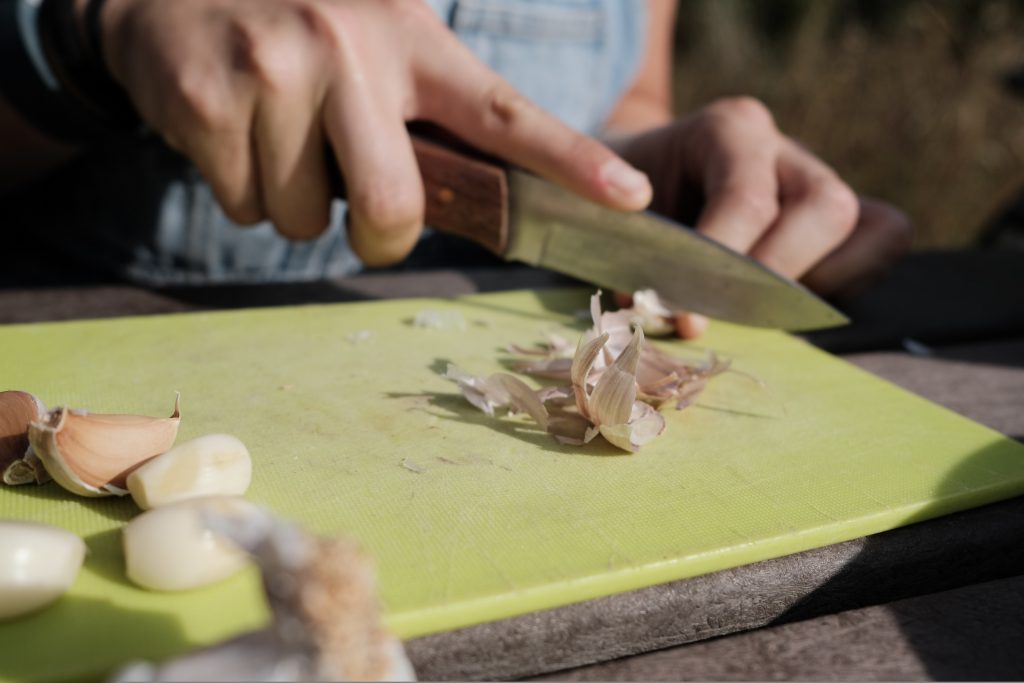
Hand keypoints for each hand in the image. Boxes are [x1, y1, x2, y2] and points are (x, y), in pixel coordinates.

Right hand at [96, 0, 652, 263]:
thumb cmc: (297, 29)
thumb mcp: (373, 42)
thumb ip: (422, 112)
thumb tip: (463, 203)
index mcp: (409, 38)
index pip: (503, 112)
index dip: (571, 160)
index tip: (632, 198)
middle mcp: (348, 49)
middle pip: (392, 209)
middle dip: (379, 234)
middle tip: (360, 206)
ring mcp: (273, 72)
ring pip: (307, 220)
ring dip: (297, 200)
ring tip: (279, 130)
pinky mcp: (205, 101)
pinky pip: (245, 207)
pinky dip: (242, 190)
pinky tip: (234, 128)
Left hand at [613, 97, 911, 336]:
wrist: (624, 177)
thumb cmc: (611, 195)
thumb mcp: (603, 207)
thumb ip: (634, 252)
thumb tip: (677, 316)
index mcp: (728, 129)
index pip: (748, 200)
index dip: (721, 264)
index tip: (680, 308)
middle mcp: (782, 149)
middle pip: (828, 208)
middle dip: (778, 276)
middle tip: (724, 313)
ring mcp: (817, 178)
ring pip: (873, 228)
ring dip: (819, 286)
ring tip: (754, 313)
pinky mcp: (836, 216)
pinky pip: (878, 247)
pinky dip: (842, 286)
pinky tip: (782, 307)